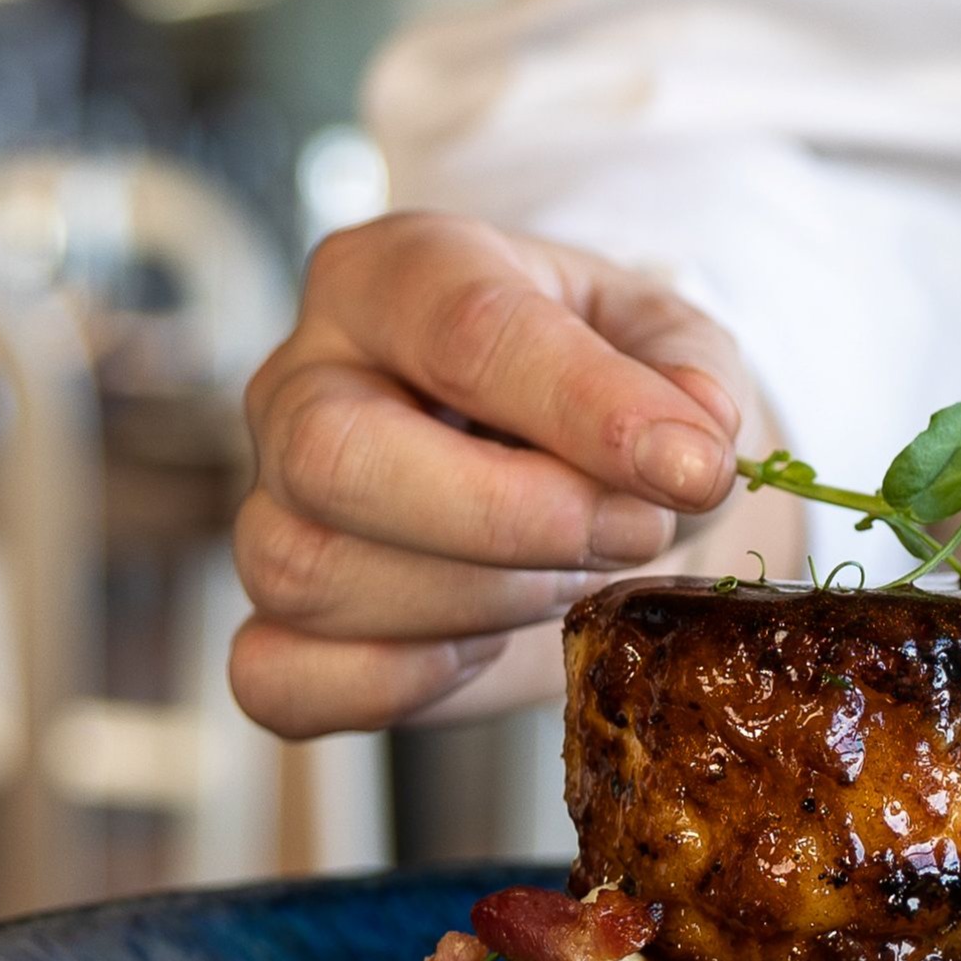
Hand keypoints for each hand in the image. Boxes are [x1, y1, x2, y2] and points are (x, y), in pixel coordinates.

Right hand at [230, 213, 801, 735]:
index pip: (466, 331)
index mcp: (397, 275)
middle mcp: (303, 380)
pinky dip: (393, 685)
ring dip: (480, 602)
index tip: (693, 468)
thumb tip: (691, 447)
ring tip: (568, 576)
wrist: (555, 456)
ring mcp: (267, 504)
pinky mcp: (271, 624)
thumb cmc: (597, 383)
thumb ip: (691, 376)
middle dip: (507, 520)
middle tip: (629, 530)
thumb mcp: (667, 342)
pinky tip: (477, 644)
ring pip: (310, 572)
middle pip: (334, 455)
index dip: (587, 409)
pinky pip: (280, 677)